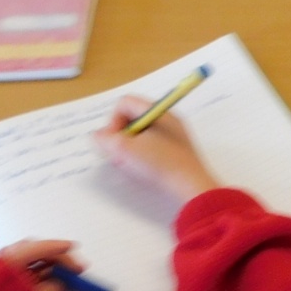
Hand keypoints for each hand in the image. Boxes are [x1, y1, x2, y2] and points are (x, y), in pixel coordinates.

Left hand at [0, 238, 81, 290]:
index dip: (54, 247)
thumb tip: (60, 285)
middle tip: (77, 270)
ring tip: (67, 279)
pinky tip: (46, 288)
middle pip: (29, 253)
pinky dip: (33, 279)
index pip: (31, 248)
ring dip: (47, 268)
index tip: (74, 249)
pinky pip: (15, 276)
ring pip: (24, 264)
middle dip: (55, 258)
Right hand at [93, 94, 220, 201]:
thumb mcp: (126, 150)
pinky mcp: (177, 152)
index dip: (112, 120)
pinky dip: (142, 156)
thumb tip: (98, 136)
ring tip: (129, 165)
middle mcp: (168, 119)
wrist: (192, 188)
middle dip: (120, 137)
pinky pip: (152, 146)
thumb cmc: (160, 164)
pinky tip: (141, 171)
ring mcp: (174, 136)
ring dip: (129, 148)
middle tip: (118, 156)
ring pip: (141, 135)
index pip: (124, 103)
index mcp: (158, 112)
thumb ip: (106, 139)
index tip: (113, 141)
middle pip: (132, 119)